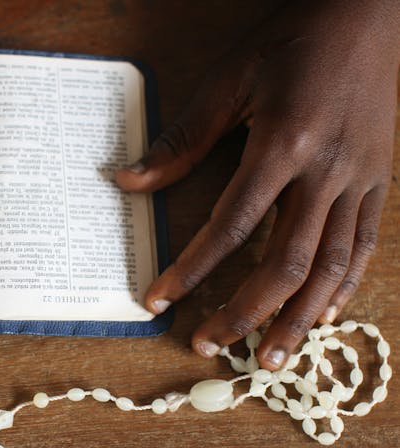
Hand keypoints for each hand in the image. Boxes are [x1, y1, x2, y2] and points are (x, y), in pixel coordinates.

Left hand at [117, 0, 398, 368]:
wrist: (370, 10)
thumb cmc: (294, 39)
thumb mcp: (230, 80)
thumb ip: (182, 139)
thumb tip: (127, 181)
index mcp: (284, 144)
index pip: (231, 226)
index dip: (192, 270)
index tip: (159, 301)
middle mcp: (327, 171)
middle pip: (285, 262)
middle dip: (244, 311)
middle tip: (208, 343)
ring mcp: (361, 180)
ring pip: (331, 267)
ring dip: (298, 319)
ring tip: (270, 359)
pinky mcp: (380, 180)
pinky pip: (366, 245)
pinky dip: (345, 286)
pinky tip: (324, 314)